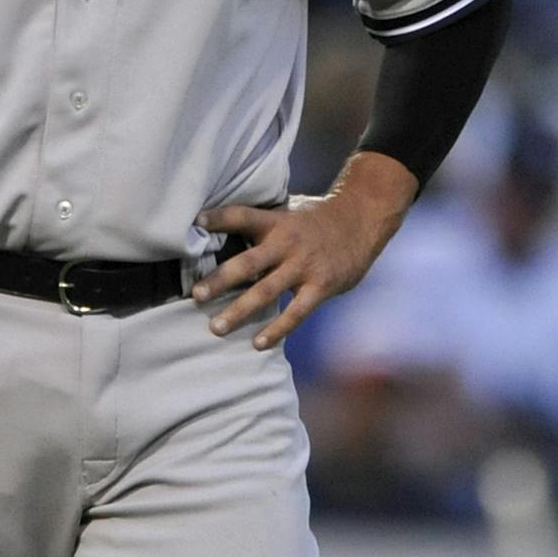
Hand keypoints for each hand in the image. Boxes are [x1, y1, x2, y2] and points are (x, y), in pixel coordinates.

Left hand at [192, 154, 415, 348]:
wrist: (362, 222)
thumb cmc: (317, 220)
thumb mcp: (289, 213)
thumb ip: (264, 227)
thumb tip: (228, 234)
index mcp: (276, 221)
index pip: (243, 215)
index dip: (220, 218)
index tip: (196, 223)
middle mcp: (287, 243)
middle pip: (247, 262)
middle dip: (220, 280)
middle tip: (196, 295)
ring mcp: (304, 267)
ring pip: (266, 291)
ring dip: (239, 310)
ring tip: (216, 327)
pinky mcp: (320, 286)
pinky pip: (295, 312)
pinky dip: (277, 329)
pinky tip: (258, 343)